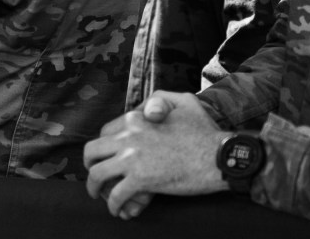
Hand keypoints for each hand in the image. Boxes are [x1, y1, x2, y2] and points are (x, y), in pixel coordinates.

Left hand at [84, 91, 228, 218]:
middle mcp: (128, 136)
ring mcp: (133, 158)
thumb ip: (161, 99)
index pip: (106, 131)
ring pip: (97, 174)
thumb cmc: (205, 131)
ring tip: (100, 196)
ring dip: (94, 187)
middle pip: (92, 151)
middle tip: (96, 175)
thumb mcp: (184, 101)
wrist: (219, 156)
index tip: (109, 156)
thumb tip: (147, 109)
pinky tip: (119, 211)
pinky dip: (114, 205)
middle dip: (90, 164)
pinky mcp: (141, 180)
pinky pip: (117, 195)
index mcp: (136, 118)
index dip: (105, 145)